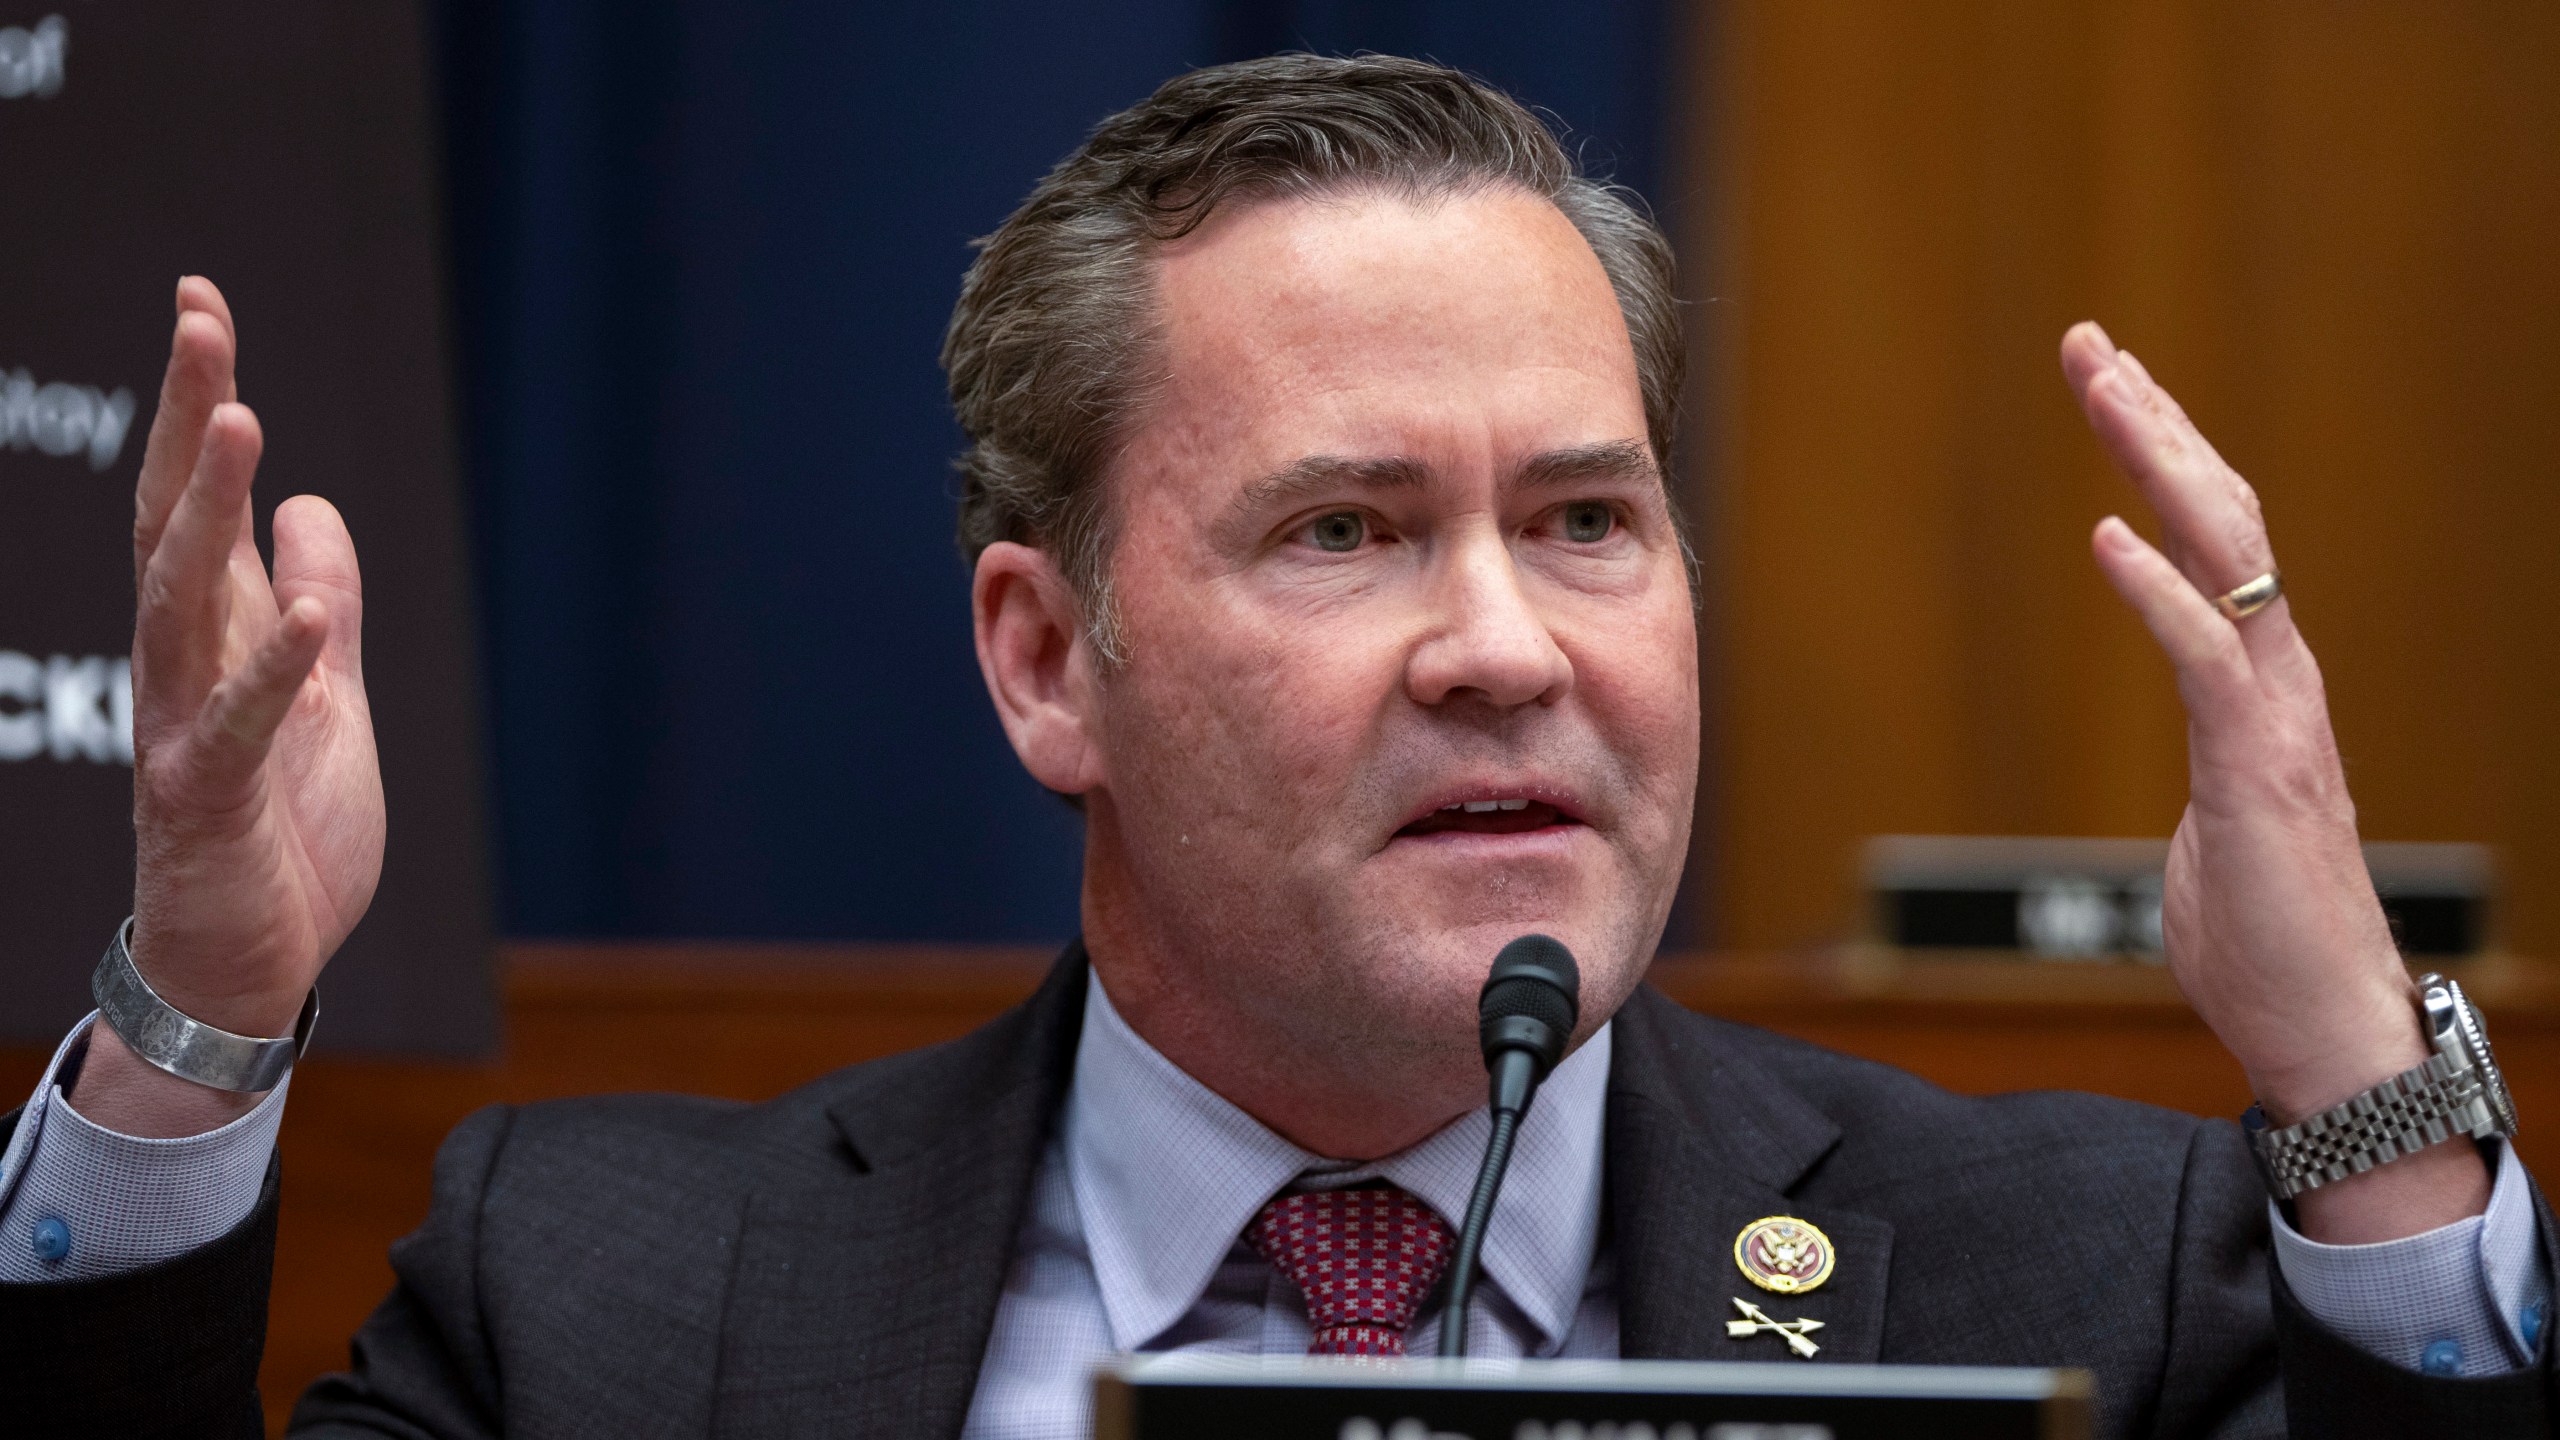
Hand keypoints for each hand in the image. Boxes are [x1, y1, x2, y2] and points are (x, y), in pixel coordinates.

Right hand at [67, 279, 384, 1136]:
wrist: (249, 962)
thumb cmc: (280, 828)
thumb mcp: (325, 694)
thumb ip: (318, 602)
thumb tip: (311, 503)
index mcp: (216, 629)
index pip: (195, 494)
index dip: (195, 399)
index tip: (200, 300)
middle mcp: (182, 661)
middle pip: (171, 517)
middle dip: (183, 416)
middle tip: (198, 319)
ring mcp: (181, 724)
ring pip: (182, 599)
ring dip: (206, 510)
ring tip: (235, 422)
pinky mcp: (202, 797)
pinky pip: (236, 726)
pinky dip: (275, 672)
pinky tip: (307, 619)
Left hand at [2062, 322, 2487, 1241]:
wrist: (2324, 1026)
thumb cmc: (2265, 944)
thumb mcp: (2214, 839)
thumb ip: (2205, 788)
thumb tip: (2191, 798)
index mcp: (2260, 687)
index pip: (2216, 543)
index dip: (2165, 460)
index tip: (2114, 386)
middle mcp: (2278, 679)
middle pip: (2222, 515)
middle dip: (2155, 421)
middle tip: (2091, 344)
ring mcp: (2276, 715)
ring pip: (2228, 554)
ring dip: (2161, 464)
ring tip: (2104, 387)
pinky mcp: (2259, 766)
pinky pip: (2208, 659)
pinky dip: (2158, 593)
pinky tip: (2108, 538)